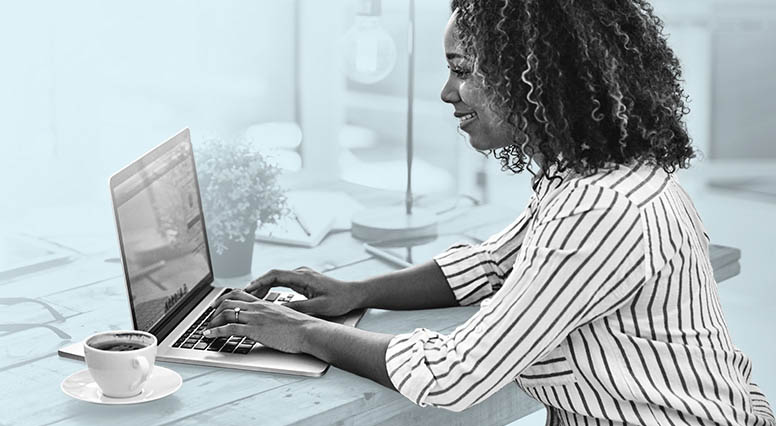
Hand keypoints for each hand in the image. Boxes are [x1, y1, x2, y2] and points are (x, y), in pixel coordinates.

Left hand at [204, 289, 318, 353]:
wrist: (308, 331)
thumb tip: (270, 322)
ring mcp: (255, 318)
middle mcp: (258, 308)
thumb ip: (274, 316)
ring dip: (213, 321)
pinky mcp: (254, 330)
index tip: (218, 306)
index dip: (225, 299)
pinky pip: (229, 328)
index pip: (240, 294)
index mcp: (265, 304)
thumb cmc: (301, 327)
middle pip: (229, 301)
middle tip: (209, 317)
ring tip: (207, 328)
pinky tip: (209, 335)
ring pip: (226, 313)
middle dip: (215, 309)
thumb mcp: (285, 317)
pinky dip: (215, 331)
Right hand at [245, 267, 362, 316]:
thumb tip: (279, 311)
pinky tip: (265, 297)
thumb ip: (299, 308)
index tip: (247, 290)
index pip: (275, 275)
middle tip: (243, 296)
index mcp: (303, 276)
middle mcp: (301, 273)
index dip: (259, 282)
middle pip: (272, 276)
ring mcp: (302, 276)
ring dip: (263, 287)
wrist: (354, 294)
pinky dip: (272, 288)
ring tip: (250, 298)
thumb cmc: (340, 299)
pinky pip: (283, 282)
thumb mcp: (319, 306)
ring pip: (276, 279)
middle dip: (257, 285)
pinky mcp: (303, 281)